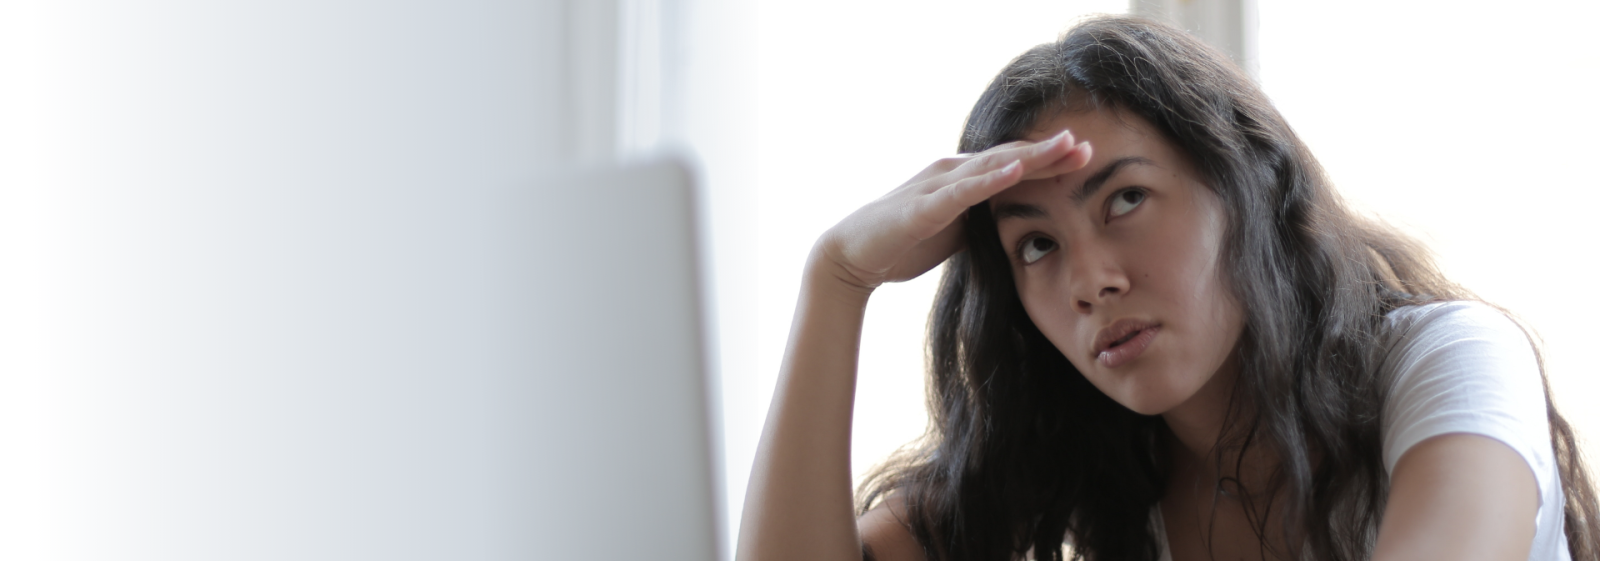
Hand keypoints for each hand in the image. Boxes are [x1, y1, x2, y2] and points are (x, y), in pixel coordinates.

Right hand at [814, 129, 1091, 290]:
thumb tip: (1015, 226)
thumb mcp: (954, 231)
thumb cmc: (901, 243)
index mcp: (961, 180)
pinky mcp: (923, 207)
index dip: (1049, 161)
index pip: (1012, 166)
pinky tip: (1015, 171)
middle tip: (1089, 145)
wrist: (851, 257)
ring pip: (991, 167)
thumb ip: (981, 221)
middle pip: (1009, 158)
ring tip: (1064, 146)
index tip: (1088, 158)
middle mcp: (951, 173)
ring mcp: (937, 186)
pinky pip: (962, 192)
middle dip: (1050, 152)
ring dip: (1029, 156)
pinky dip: (990, 180)